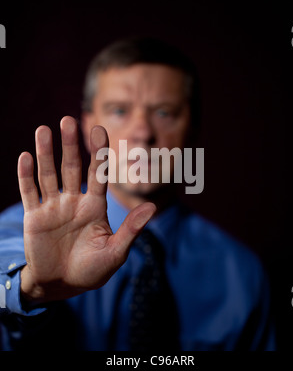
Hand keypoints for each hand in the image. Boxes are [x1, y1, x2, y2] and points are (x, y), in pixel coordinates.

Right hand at [18, 116, 155, 305]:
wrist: (62, 285)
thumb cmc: (92, 271)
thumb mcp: (115, 252)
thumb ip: (131, 229)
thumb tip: (153, 207)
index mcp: (94, 206)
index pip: (97, 173)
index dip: (98, 153)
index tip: (99, 129)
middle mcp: (74, 201)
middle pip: (71, 168)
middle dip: (69, 145)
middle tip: (68, 121)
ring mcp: (53, 207)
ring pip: (48, 174)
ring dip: (45, 153)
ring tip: (43, 130)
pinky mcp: (34, 217)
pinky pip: (29, 192)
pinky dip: (26, 176)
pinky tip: (25, 157)